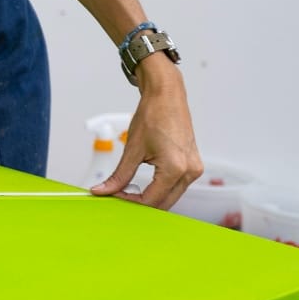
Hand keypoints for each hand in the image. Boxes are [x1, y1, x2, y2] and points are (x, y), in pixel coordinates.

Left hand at [90, 61, 201, 209]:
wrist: (166, 96)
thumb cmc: (154, 114)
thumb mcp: (132, 149)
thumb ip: (119, 176)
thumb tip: (104, 190)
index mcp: (176, 168)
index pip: (150, 200)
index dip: (129, 202)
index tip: (113, 197)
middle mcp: (190, 171)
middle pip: (163, 203)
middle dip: (140, 203)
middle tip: (118, 196)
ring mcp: (194, 169)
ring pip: (170, 197)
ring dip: (151, 197)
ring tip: (128, 189)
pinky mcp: (193, 165)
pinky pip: (176, 186)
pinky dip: (160, 189)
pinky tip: (144, 184)